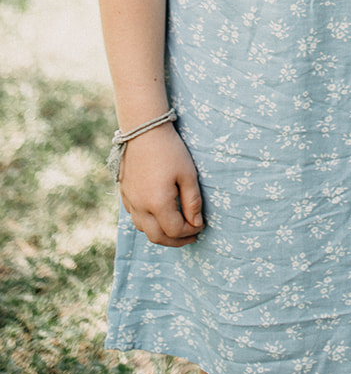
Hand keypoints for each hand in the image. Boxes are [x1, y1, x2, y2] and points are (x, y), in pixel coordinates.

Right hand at [119, 124, 204, 245]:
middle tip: (192, 236)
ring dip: (162, 234)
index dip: (190, 231)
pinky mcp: (124, 195)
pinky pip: (136, 218)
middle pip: (157, 237)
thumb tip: (196, 223)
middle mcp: (140, 207)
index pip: (175, 230)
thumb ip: (192, 202)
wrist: (143, 132)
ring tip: (177, 229)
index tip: (202, 225)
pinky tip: (160, 216)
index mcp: (157, 203)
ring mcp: (130, 202)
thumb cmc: (170, 151)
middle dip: (176, 241)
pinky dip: (149, 224)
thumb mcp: (188, 174)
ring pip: (144, 230)